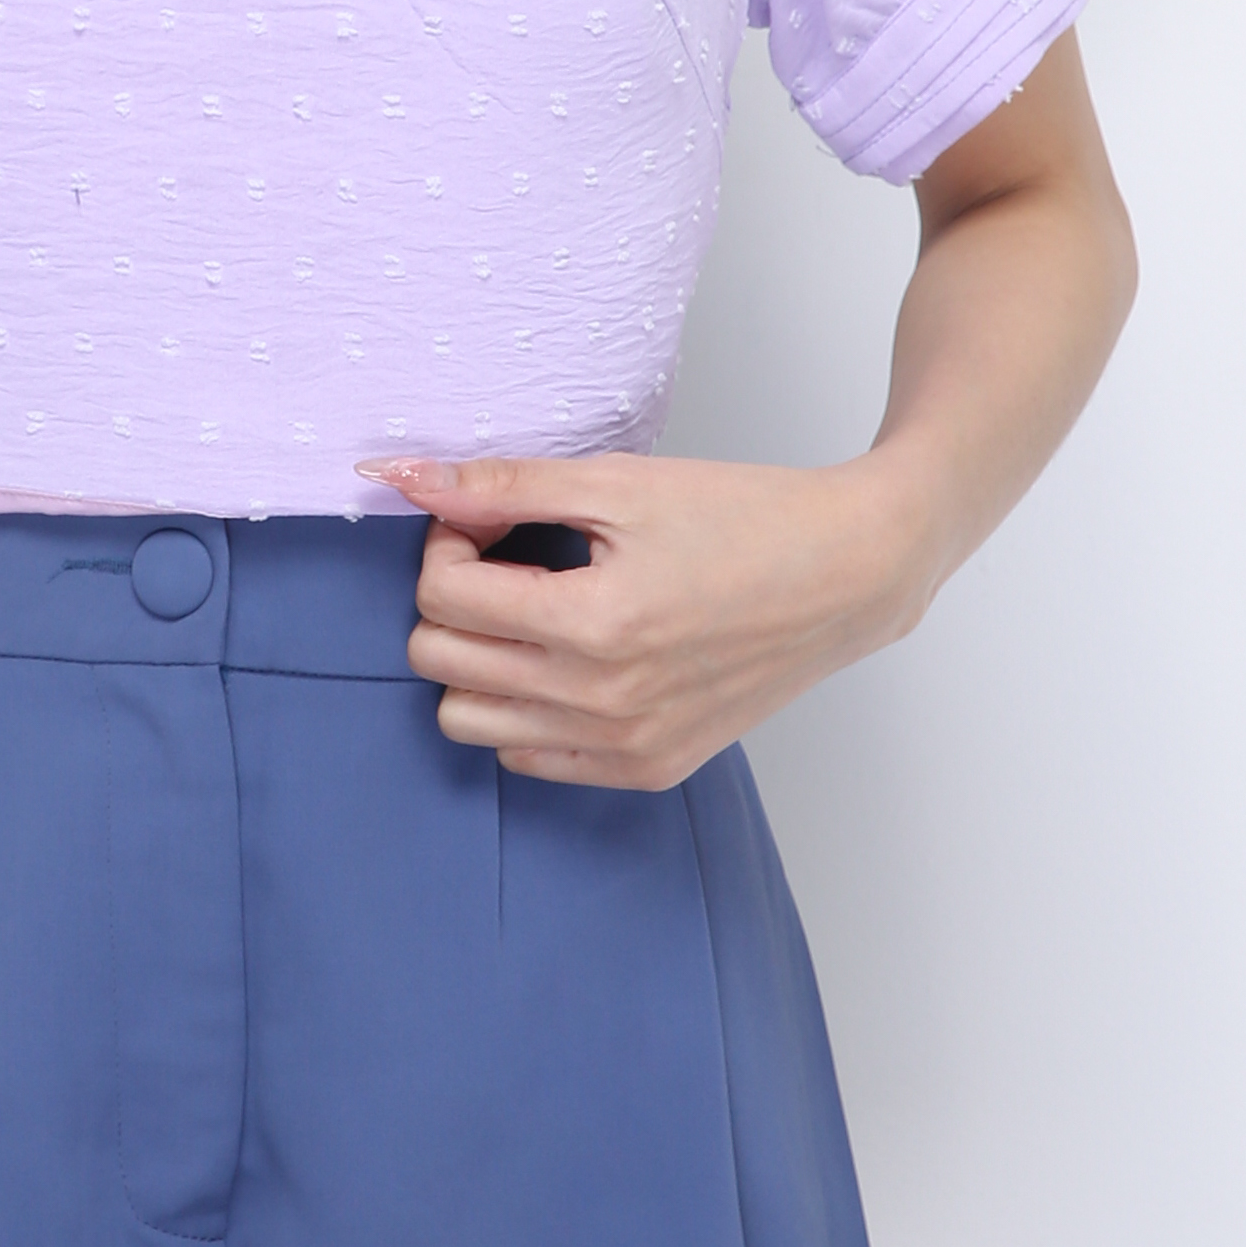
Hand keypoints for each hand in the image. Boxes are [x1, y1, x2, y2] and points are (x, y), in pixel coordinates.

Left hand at [354, 449, 930, 790]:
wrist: (848, 574)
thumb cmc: (744, 516)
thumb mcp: (617, 482)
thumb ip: (500, 483)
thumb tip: (397, 478)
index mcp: (595, 623)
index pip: (443, 595)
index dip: (448, 541)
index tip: (487, 519)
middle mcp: (604, 700)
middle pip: (441, 662)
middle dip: (453, 600)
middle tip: (506, 557)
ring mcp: (626, 745)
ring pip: (469, 722)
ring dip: (478, 660)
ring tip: (533, 610)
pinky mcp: (648, 768)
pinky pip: (529, 758)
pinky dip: (525, 708)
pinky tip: (568, 657)